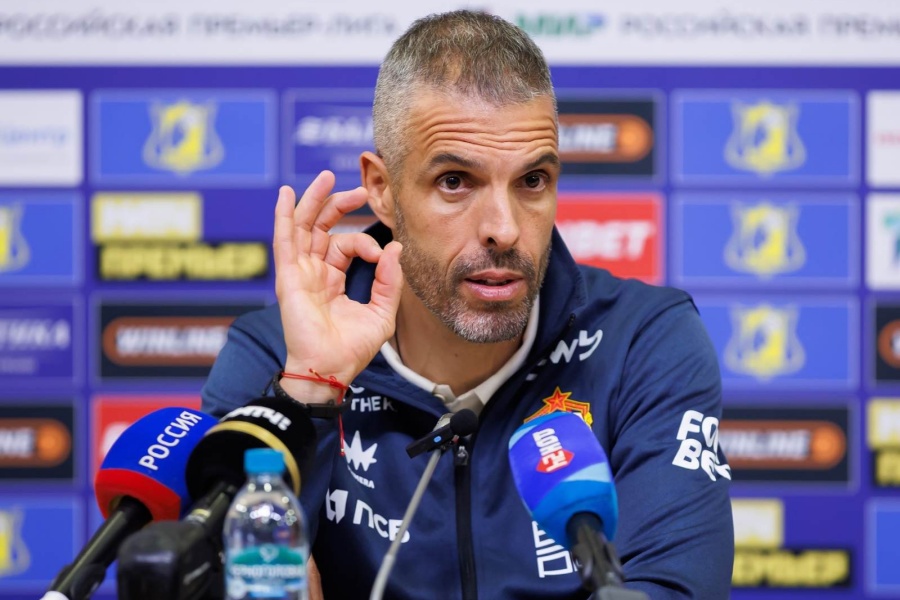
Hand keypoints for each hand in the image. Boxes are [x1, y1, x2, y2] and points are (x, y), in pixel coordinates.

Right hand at [273, 171, 402, 402]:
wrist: (331, 369)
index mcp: (333, 279)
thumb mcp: (382, 312)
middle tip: (360, 189)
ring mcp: (299, 273)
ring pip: (303, 227)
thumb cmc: (352, 348)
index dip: (366, 242)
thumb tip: (394, 248)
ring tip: (326, 177)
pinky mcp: (289, 277)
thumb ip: (389, 280)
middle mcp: (314, 272)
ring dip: (314, 200)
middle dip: (338, 204)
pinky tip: (287, 195)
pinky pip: (284, 241)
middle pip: (322, 227)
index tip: (381, 255)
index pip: (347, 245)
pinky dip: (284, 216)